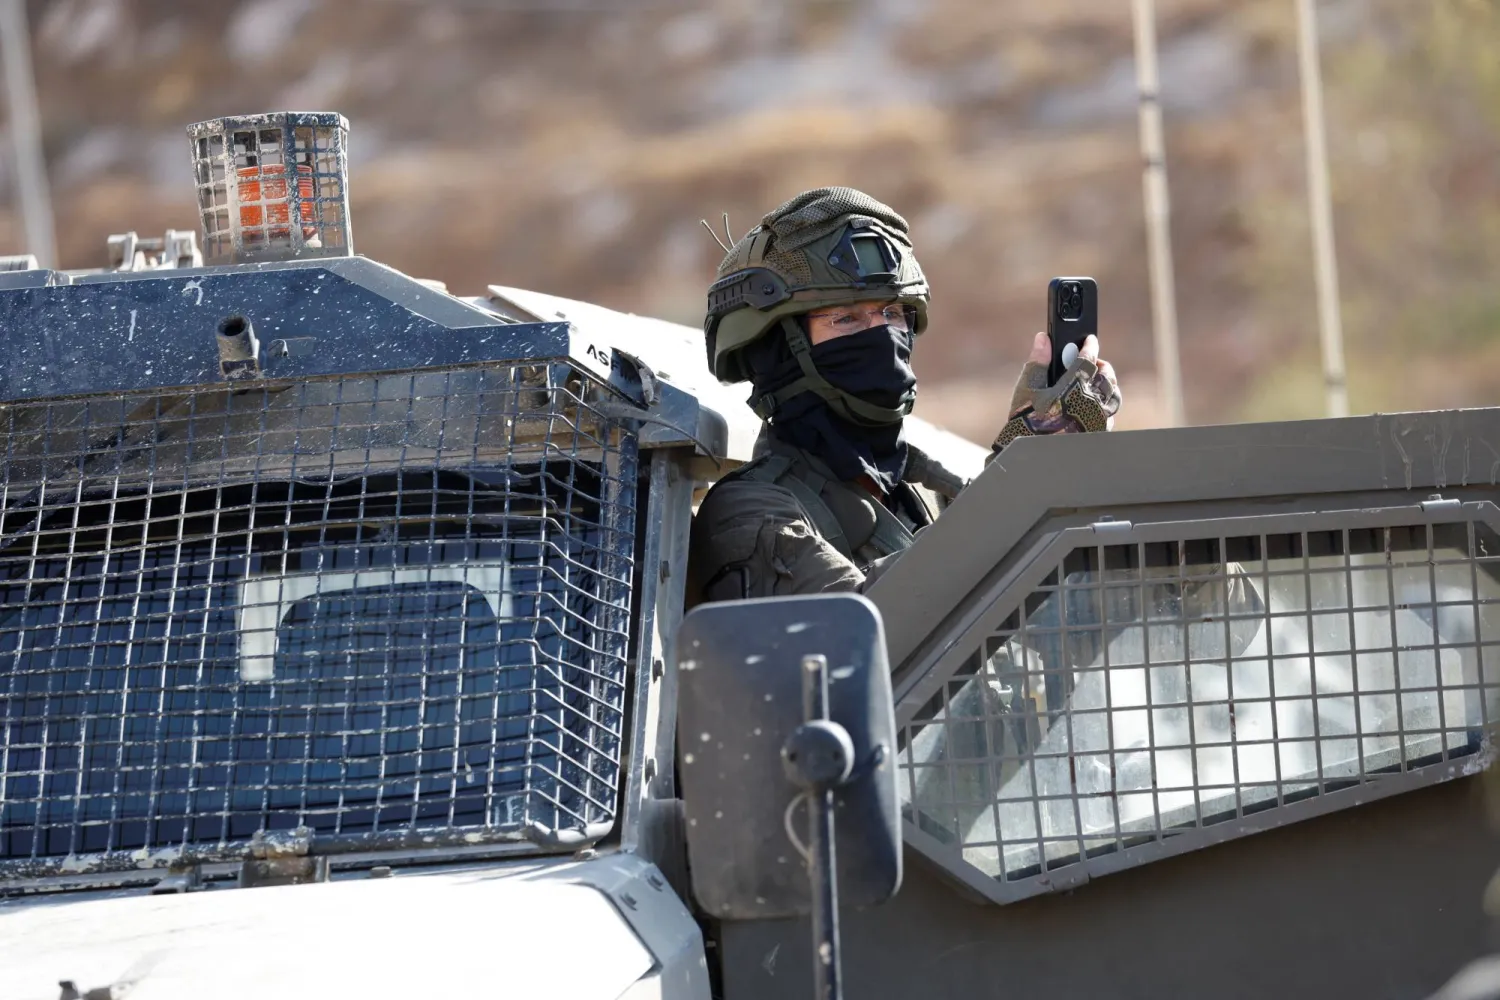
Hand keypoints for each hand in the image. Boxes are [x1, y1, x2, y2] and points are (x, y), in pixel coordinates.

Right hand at [992, 332, 1122, 452]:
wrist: (1031, 455)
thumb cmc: (1026, 422)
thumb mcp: (1027, 389)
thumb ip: (1038, 361)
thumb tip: (1043, 338)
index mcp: (1074, 388)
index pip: (1088, 359)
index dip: (1089, 345)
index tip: (1089, 339)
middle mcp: (1091, 403)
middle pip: (1107, 376)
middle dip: (1101, 365)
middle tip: (1093, 361)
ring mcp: (1098, 420)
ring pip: (1113, 396)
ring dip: (1107, 385)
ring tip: (1096, 381)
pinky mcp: (1099, 433)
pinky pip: (1110, 415)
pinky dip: (1106, 405)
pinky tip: (1095, 405)